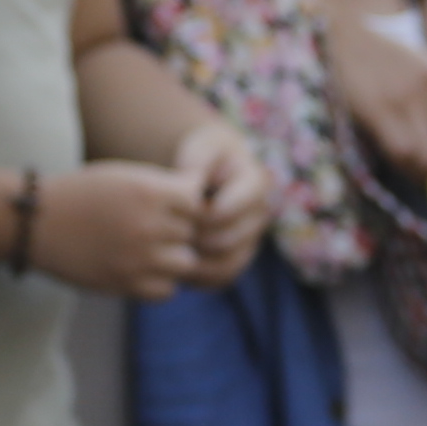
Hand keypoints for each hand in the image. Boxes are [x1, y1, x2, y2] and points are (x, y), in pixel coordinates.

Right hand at [30, 159, 220, 302]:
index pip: (198, 200)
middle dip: (181, 229)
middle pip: (193, 232)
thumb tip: (205, 198)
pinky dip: (160, 281)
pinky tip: (141, 267)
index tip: (173, 204)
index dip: (188, 203)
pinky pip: (167, 290)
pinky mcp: (126, 284)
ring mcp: (138, 258)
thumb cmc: (83, 193)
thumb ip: (164, 186)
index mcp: (147, 191)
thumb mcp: (124, 175)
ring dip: (175, 257)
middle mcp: (146, 225)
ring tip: (152, 248)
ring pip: (186, 262)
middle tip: (157, 226)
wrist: (36, 222)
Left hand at [168, 121, 273, 277]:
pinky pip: (222, 278)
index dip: (196, 214)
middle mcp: (261, 215)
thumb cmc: (202, 155)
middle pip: (227, 241)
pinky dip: (198, 278)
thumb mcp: (200, 147)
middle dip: (192, 239)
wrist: (209, 170)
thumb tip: (191, 190)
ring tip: (168, 254)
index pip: (226, 210)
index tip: (174, 209)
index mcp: (257, 183)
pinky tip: (174, 267)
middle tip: (165, 235)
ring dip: (195, 263)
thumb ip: (197, 161)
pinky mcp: (239, 257)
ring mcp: (252, 239)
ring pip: (227, 265)